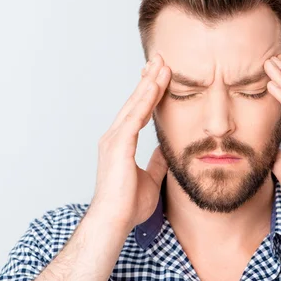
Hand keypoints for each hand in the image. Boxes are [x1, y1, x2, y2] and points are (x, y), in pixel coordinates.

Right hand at [89, 54, 170, 230]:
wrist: (114, 221)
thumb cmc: (127, 205)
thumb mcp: (150, 178)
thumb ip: (156, 162)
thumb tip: (166, 151)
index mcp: (121, 144)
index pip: (137, 111)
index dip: (148, 93)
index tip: (159, 76)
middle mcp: (115, 137)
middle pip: (135, 101)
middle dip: (148, 79)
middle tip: (160, 59)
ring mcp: (114, 139)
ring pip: (135, 104)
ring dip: (149, 83)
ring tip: (162, 64)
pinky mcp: (118, 144)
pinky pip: (135, 116)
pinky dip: (146, 99)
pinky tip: (156, 84)